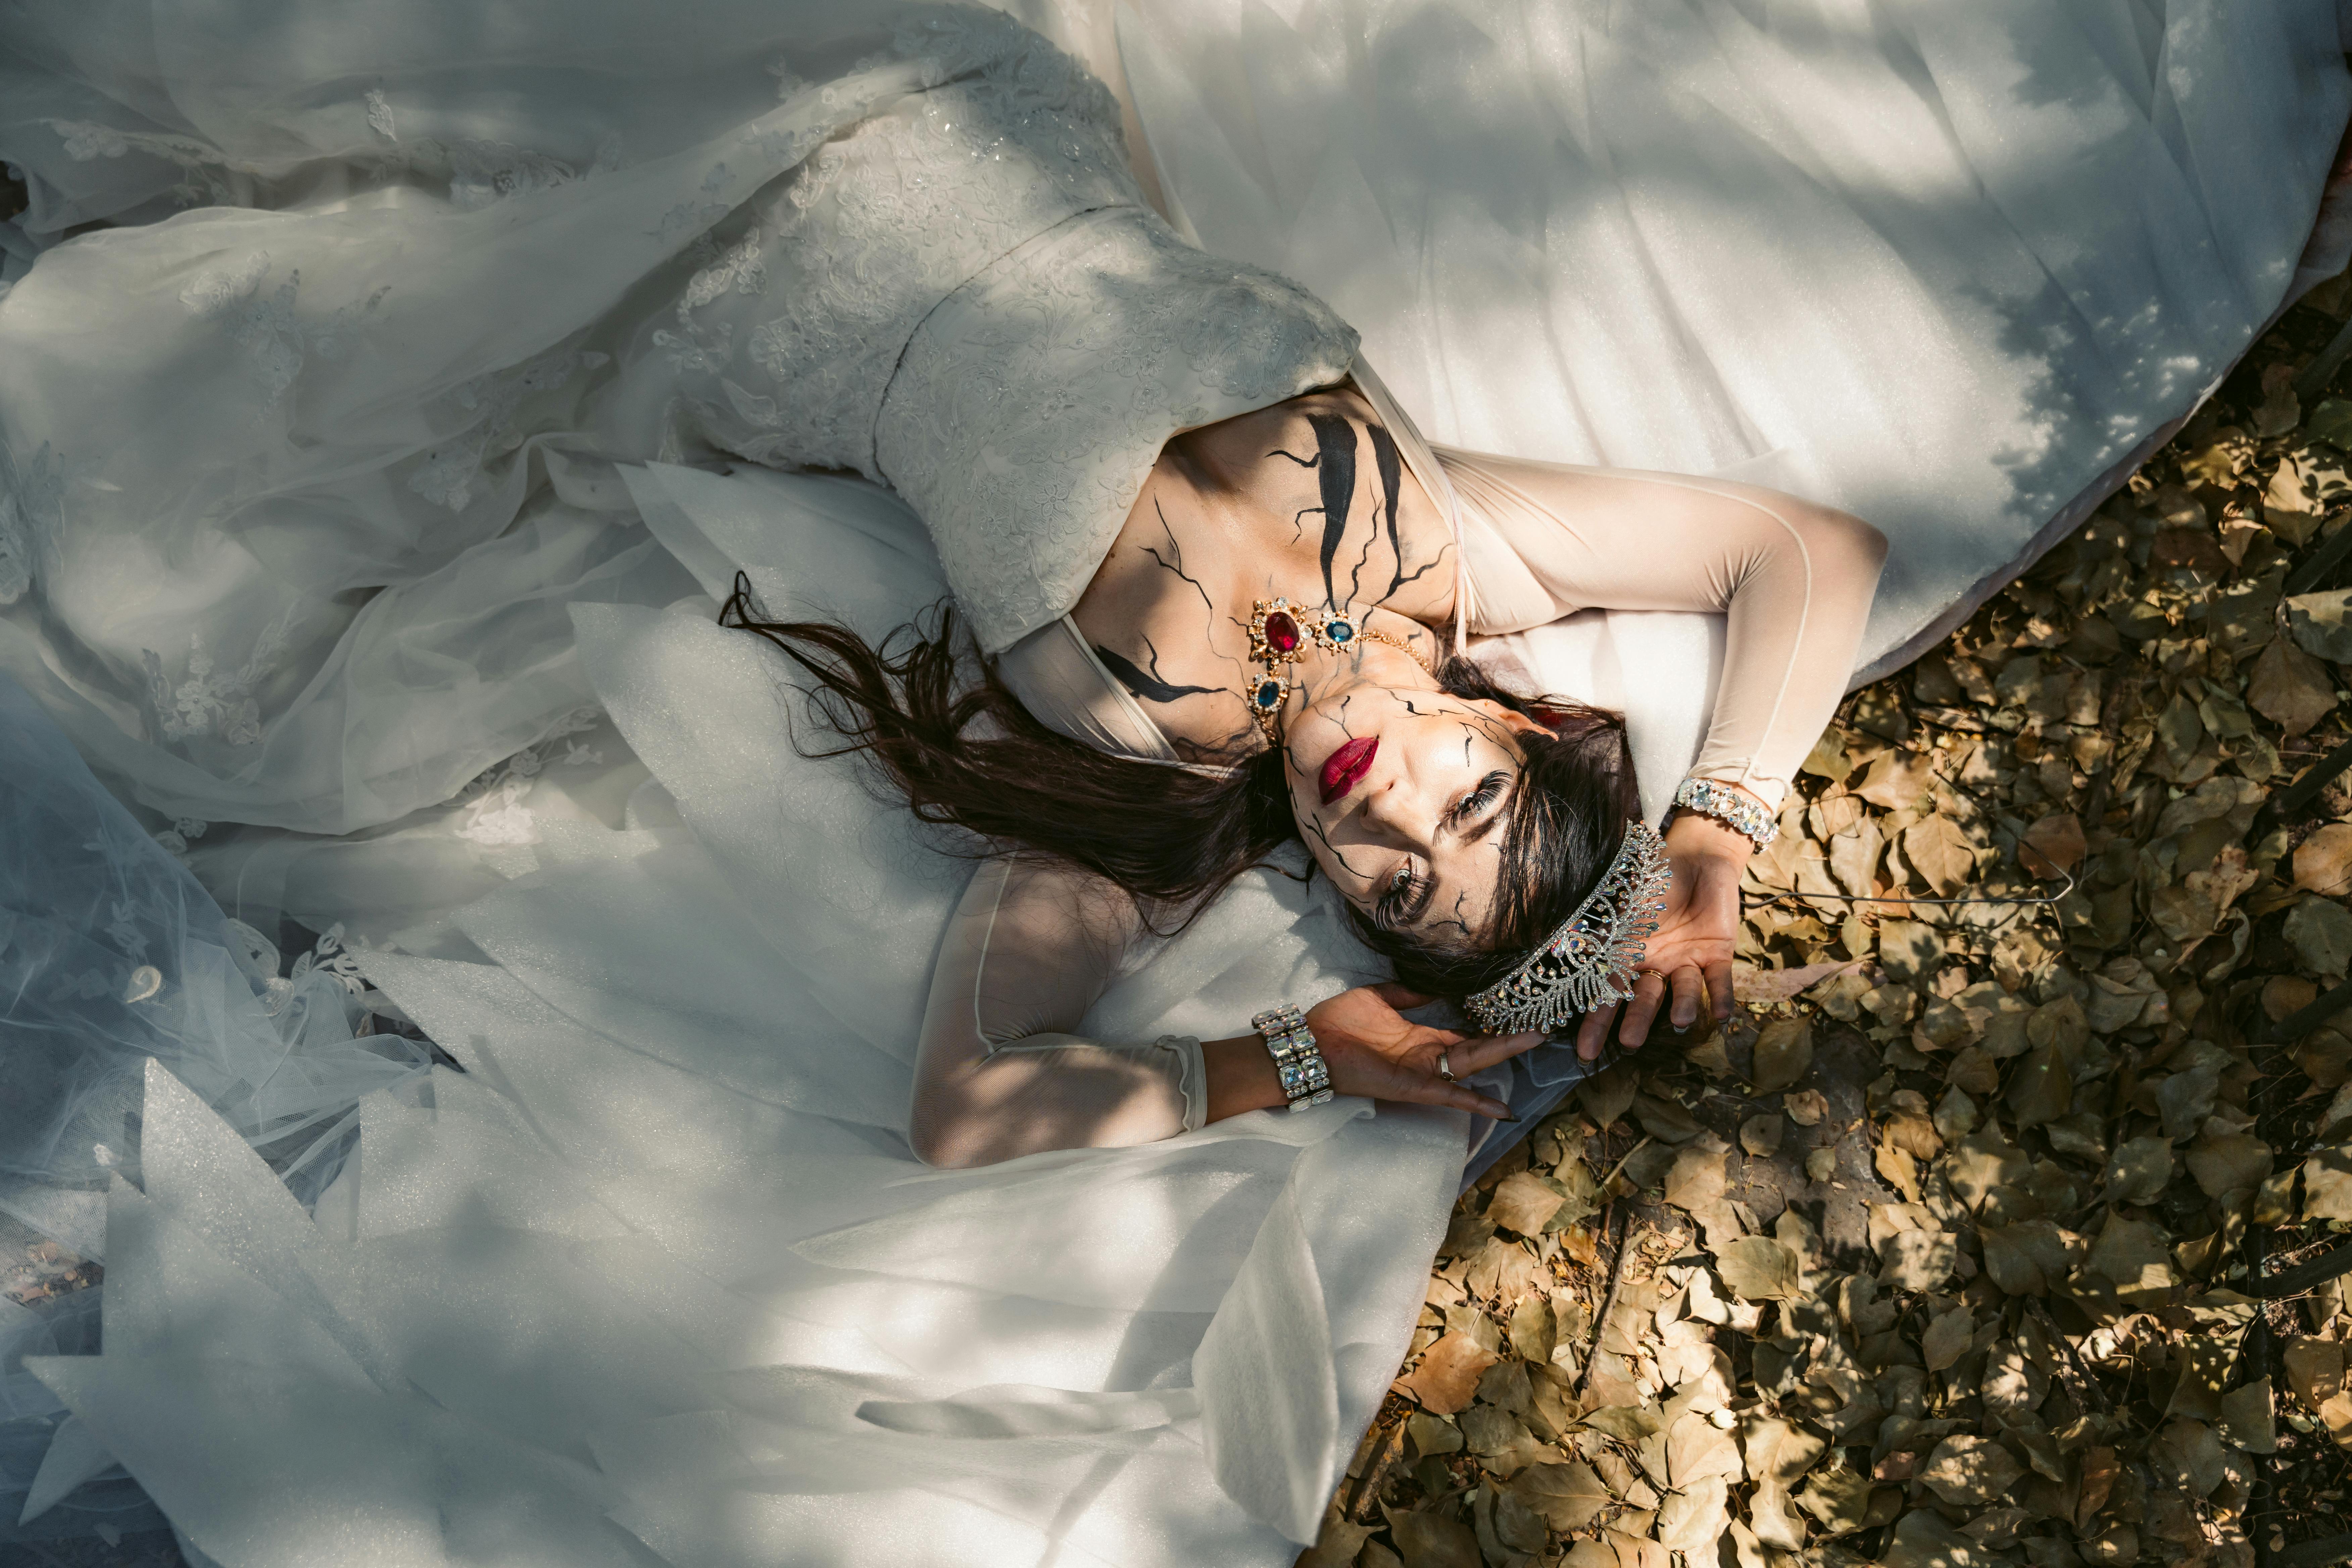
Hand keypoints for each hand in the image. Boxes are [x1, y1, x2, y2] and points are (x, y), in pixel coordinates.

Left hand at [1306, 983, 1543, 1118]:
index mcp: (1420, 1037)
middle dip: (1508, 1040)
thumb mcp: (1378, 998)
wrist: (1312, 1044)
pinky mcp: (1413, 1088)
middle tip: (1541, 1028)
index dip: (1489, 1027)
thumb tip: (1432, 986)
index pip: (1464, 1034)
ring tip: (1534, 1040)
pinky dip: (1476, 1102)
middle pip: (1476, 1049)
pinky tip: (1502, 1108)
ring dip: (1502, 1054)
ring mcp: (1423, 1073)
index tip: (1516, 1014)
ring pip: (1471, 1065)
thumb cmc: (1339, 1023)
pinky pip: (1450, 1097)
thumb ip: (1406, 994)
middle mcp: (1427, 1057)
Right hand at [1571, 810, 1749, 1059]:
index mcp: (1628, 956)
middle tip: (1629, 1044)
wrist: (1696, 859)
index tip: (1585, 1051)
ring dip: (1682, 1007)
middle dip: (1636, 1021)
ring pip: (1683, 991)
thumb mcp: (1620, 905)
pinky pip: (1719, 981)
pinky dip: (1721, 997)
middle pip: (1645, 999)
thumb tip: (1559, 948)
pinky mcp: (1718, 955)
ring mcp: (1686, 962)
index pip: (1609, 993)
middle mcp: (1656, 966)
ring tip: (1680, 1022)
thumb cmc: (1652, 880)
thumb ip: (1597, 931)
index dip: (1596, 1021)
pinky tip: (1722, 1017)